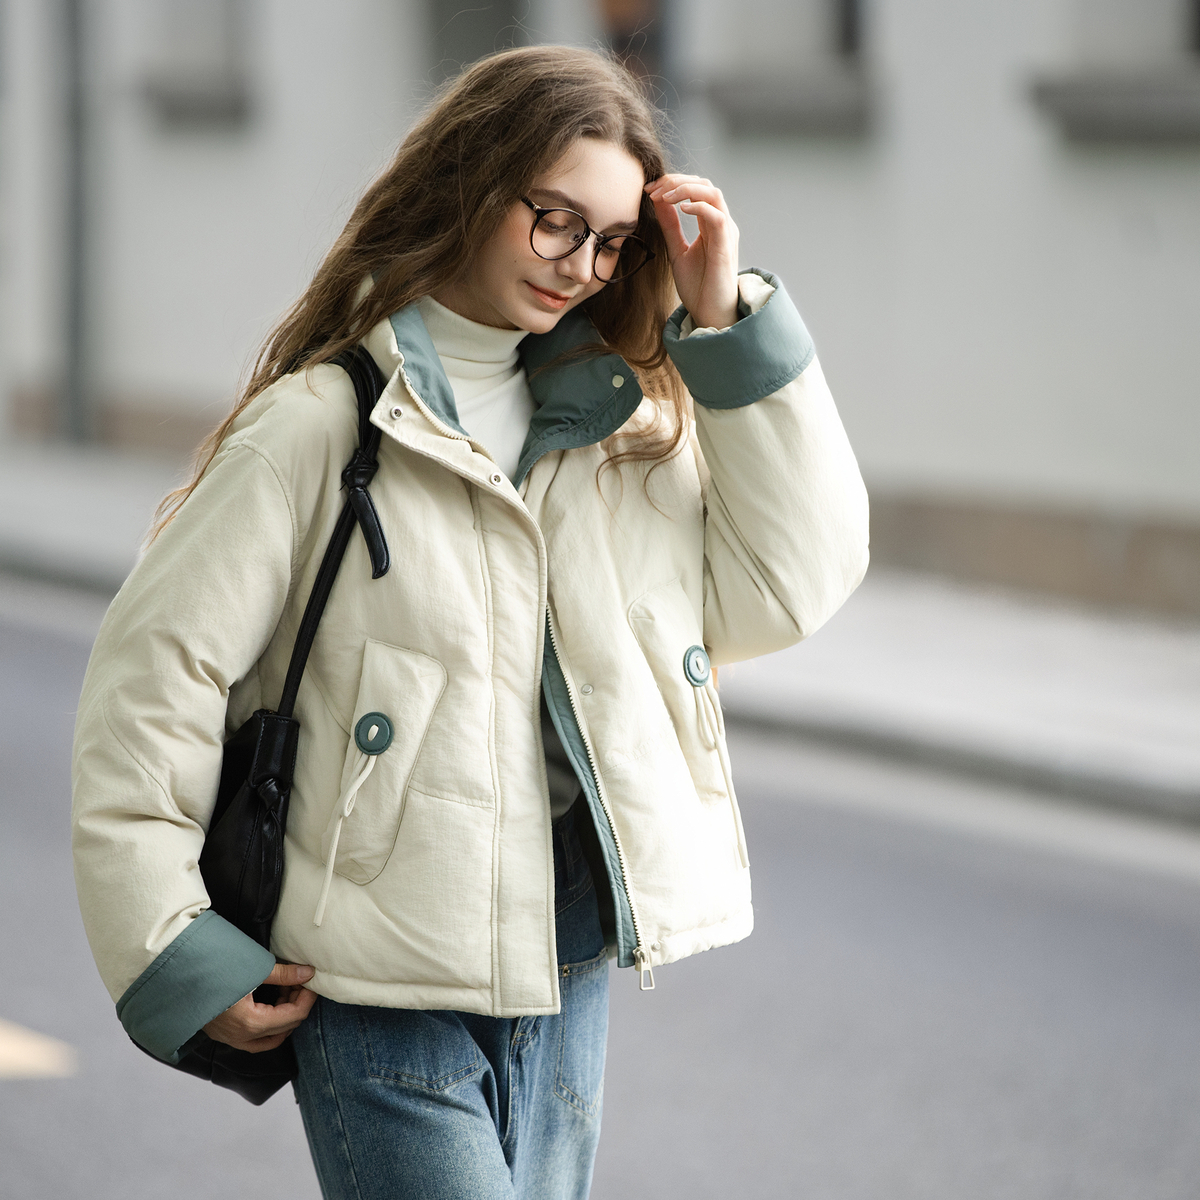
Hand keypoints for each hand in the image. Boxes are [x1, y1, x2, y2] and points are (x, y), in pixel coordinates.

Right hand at [203, 962, 316, 1052]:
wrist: (177, 976)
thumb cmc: (214, 969)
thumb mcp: (253, 969)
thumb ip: (284, 975)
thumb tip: (308, 973)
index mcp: (251, 1023)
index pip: (294, 1016)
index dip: (308, 998)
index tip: (311, 981)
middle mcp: (242, 1037)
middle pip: (286, 1027)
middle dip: (297, 1004)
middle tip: (299, 981)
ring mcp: (232, 1039)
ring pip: (272, 1037)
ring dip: (284, 1014)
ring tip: (285, 987)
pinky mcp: (225, 1035)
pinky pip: (256, 1038)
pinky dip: (270, 1022)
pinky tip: (271, 1000)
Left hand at [645, 174, 739, 330]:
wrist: (710, 315)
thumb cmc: (698, 287)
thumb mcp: (677, 250)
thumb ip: (670, 226)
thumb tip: (658, 201)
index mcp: (711, 224)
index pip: (696, 189)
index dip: (672, 183)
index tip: (648, 190)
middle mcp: (722, 224)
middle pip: (704, 185)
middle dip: (676, 181)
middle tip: (652, 189)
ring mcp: (726, 233)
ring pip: (712, 193)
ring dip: (685, 189)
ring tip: (663, 196)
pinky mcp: (725, 246)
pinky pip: (717, 217)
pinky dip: (698, 207)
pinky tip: (680, 208)